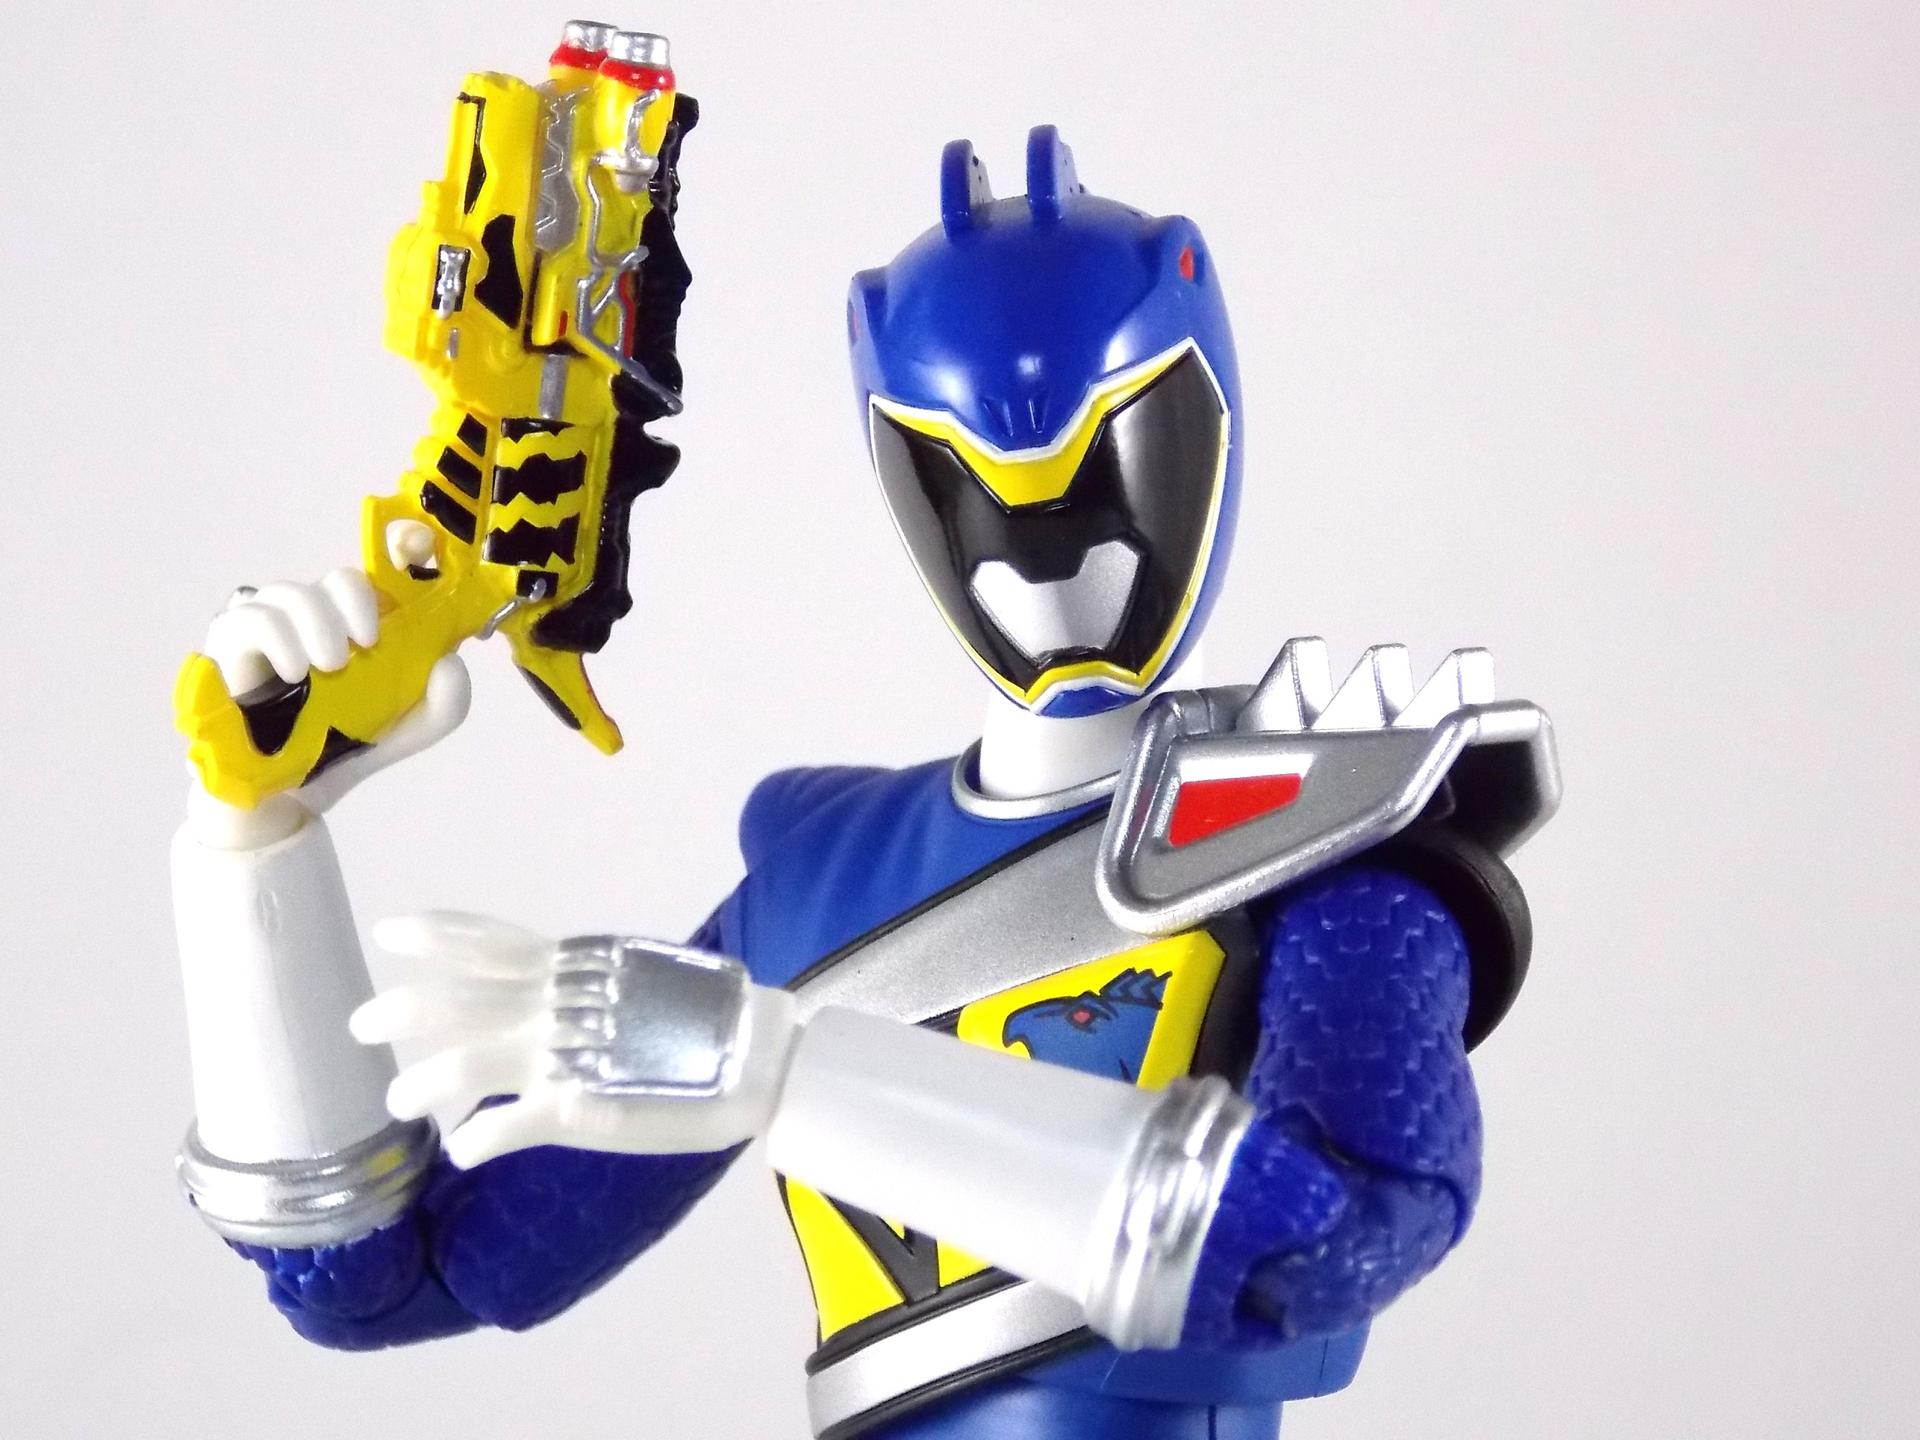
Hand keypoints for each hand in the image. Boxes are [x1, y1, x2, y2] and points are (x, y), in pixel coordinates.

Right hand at [186, 524, 469, 848]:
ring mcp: (270, 627)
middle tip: (364, 647)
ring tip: (325, 668)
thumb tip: (450, 663)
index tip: (417, 551)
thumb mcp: (409, 731)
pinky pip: (249, 617)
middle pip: (336, 578)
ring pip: (289, 592)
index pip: (381, 570)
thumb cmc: (343, 749)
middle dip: (355, 602)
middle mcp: (316, 618)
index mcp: (360, 626)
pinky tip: (292, 672)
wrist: (290, 795)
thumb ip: (446, 704)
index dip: (403, 548)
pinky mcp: (229, 645)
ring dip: (316, 623)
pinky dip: (277, 638)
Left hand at [350, 912, 798, 1167]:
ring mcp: (566, 1053)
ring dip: (423, 1080)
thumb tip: (547, 985)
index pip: (493, 942)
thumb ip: (583, 984)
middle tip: (359, 1024)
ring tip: (398, 1100)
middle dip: (403, 1009)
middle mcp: (561, 1002)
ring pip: (470, 1061)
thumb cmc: (702, 1017)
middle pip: (462, 999)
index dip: (439, 935)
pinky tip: (460, 1149)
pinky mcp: (579, 1109)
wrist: (755, 1056)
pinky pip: (508, 1125)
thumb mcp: (633, 979)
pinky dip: (477, 1137)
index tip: (390, 931)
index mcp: (576, 967)